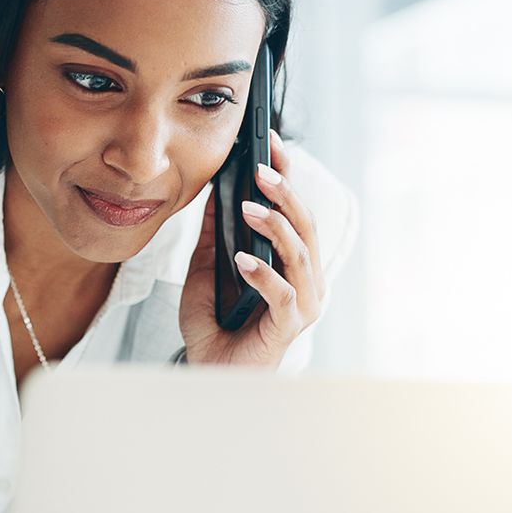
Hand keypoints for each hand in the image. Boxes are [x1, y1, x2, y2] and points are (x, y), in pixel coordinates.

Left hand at [177, 131, 325, 366]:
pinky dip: (263, 272)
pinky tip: (242, 258)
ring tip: (246, 206)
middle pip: (305, 225)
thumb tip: (214, 189)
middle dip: (284, 192)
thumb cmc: (215, 323)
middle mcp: (305, 278)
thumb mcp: (207, 267)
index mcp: (290, 261)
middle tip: (260, 166)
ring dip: (274, 225)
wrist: (206, 371)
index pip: (294, 210)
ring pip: (300, 254)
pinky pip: (282, 294)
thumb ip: (215, 233)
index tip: (270, 141)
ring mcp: (302, 304)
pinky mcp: (288, 327)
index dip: (286, 174)